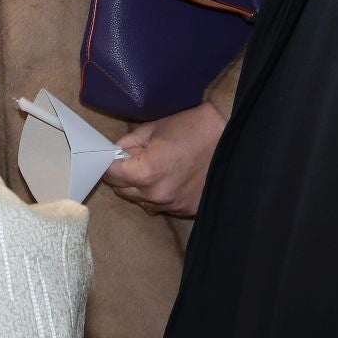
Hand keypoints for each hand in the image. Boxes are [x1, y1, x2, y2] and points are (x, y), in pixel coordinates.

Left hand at [102, 101, 226, 216]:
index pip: (111, 175)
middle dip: (123, 176)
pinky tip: (171, 178)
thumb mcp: (152, 129)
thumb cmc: (191, 127)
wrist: (229, 136)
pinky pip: (162, 206)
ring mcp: (173, 204)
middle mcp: (157, 194)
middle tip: (134, 160)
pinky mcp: (186, 209)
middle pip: (123, 191)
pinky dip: (160, 194)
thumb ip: (128, 144)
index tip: (110, 158)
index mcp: (146, 172)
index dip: (108, 164)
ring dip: (141, 188)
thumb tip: (114, 154)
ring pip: (142, 202)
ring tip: (156, 168)